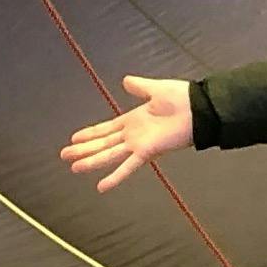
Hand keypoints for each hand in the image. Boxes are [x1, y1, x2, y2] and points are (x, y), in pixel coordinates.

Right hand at [61, 78, 193, 193]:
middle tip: (64, 155)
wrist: (201, 108)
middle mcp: (134, 134)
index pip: (107, 128)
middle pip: (103, 143)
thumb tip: (126, 80)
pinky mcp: (147, 151)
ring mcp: (139, 144)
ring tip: (73, 167)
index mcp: (135, 120)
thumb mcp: (156, 89)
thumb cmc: (184, 99)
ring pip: (109, 154)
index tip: (75, 137)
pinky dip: (115, 176)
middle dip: (83, 149)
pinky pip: (127, 166)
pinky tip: (101, 186)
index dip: (91, 132)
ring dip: (91, 161)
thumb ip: (140, 86)